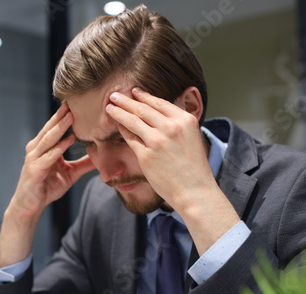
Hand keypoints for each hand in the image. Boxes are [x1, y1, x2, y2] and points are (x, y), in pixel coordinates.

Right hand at [9, 103, 94, 222]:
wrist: (29, 206)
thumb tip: (101, 156)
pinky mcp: (34, 170)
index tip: (76, 103)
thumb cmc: (46, 187)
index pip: (54, 128)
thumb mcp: (70, 174)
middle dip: (61, 115)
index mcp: (43, 147)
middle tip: (73, 101)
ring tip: (71, 115)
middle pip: (50, 129)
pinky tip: (69, 140)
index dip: (64, 116)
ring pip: (49, 139)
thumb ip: (83, 164)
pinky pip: (49, 156)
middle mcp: (36, 149)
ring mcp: (34, 158)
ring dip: (60, 127)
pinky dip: (59, 148)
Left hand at [105, 87, 212, 210]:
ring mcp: (157, 141)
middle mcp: (171, 127)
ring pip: (133, 120)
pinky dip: (122, 129)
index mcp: (185, 120)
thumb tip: (158, 114)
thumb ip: (177, 124)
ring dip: (119, 111)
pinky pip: (130, 138)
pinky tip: (117, 125)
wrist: (195, 191)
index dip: (144, 96)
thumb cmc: (194, 168)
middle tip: (114, 95)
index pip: (160, 103)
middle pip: (143, 109)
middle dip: (126, 100)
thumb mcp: (192, 137)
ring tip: (110, 107)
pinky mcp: (146, 155)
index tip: (134, 91)